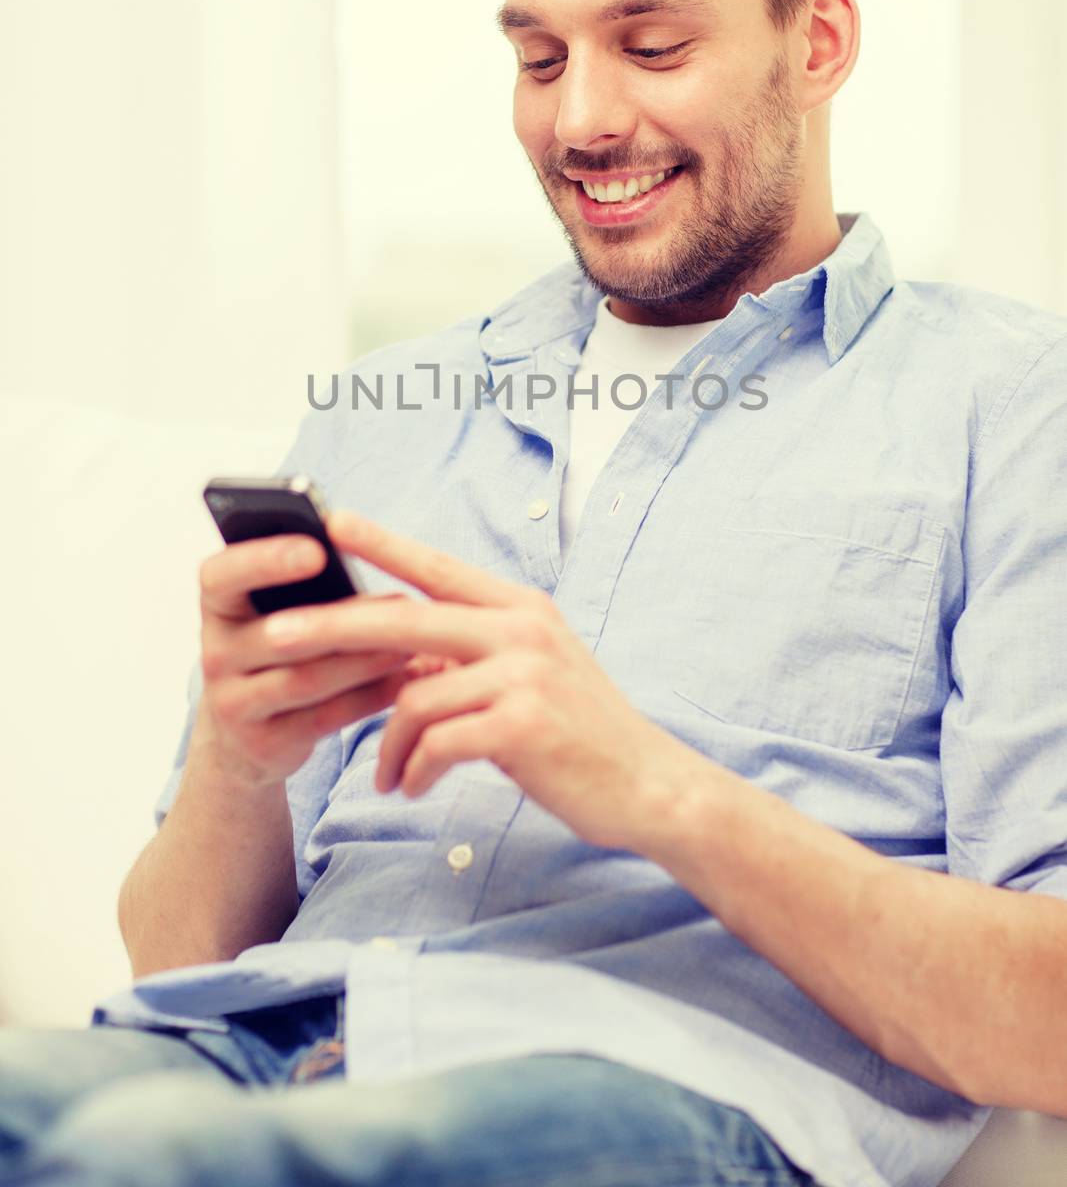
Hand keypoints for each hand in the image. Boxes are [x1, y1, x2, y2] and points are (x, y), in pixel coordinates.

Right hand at [195, 531, 448, 788]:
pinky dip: (370, 696)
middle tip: (400, 604)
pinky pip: (325, 717)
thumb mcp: (274, 611)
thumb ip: (306, 581)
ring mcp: (234, 704)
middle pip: (276, 635)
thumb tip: (368, 542)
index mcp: (218, 606)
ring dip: (365, 660)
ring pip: (306, 679)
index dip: (264, 560)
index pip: (221, 575)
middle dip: (341, 620)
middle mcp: (215, 654)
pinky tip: (406, 678)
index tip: (316, 550)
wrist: (245, 735)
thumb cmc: (277, 647)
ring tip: (413, 641)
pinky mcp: (265, 744)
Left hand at [257, 508, 695, 850]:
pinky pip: (436, 743)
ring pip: (414, 697)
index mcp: (521, 608)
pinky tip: (413, 788)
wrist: (648, 785)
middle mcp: (521, 630)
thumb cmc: (582, 733)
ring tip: (389, 774)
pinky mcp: (521, 724)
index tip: (331, 522)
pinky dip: (414, 769)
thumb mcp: (533, 674)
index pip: (439, 567)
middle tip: (276, 636)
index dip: (383, 543)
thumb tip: (407, 657)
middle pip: (406, 621)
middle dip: (334, 628)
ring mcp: (524, 675)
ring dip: (390, 744)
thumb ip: (474, 655)